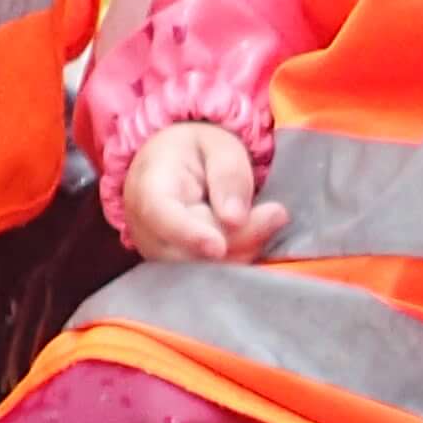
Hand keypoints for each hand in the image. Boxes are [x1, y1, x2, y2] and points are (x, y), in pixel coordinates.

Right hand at [120, 123, 285, 263]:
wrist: (172, 165)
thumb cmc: (195, 151)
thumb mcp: (218, 146)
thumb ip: (228, 176)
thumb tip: (234, 219)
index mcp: (148, 188)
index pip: (162, 217)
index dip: (189, 235)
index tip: (218, 247)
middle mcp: (145, 228)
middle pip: (189, 251)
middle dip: (239, 239)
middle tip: (277, 214)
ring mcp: (158, 254)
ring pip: (204, 270)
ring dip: (243, 249)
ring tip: (269, 217)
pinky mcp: (176, 270)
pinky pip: (210, 276)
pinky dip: (238, 258)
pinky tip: (254, 235)